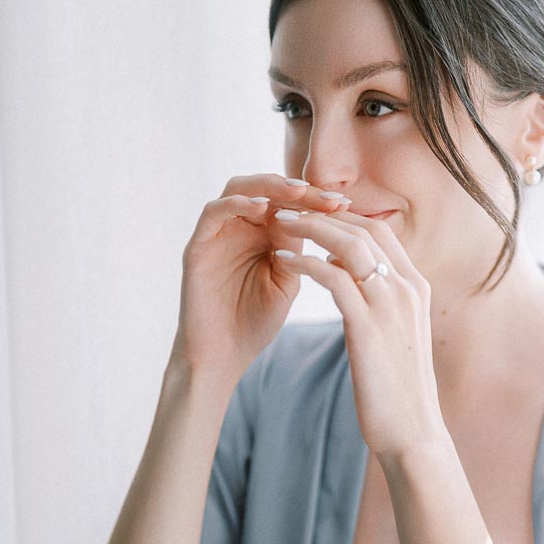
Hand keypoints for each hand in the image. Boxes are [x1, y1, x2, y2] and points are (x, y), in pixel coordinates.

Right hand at [171, 175, 350, 377]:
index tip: (345, 205)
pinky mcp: (198, 245)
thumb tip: (308, 215)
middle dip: (299, 189)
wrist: (223, 356)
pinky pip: (213, 212)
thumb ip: (294, 249)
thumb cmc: (255, 323)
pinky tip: (261, 208)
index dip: (316, 201)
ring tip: (298, 192)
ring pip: (239, 189)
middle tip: (326, 198)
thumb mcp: (286, 281)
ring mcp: (218, 234)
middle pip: (266, 188)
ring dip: (269, 186)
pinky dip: (236, 203)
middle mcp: (240, 228)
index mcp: (263, 236)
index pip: (289, 203)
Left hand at [268, 210, 444, 457]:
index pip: (381, 232)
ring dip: (311, 228)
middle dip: (324, 214)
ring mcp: (390, 306)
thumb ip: (376, 300)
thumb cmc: (399, 391)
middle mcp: (408, 289)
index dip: (344, 217)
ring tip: (279, 223)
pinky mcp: (368, 327)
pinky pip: (333, 278)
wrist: (414, 433)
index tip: (313, 214)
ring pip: (349, 245)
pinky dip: (305, 262)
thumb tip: (345, 272)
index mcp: (416, 289)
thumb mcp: (394, 335)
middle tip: (289, 208)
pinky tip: (282, 260)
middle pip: (365, 229)